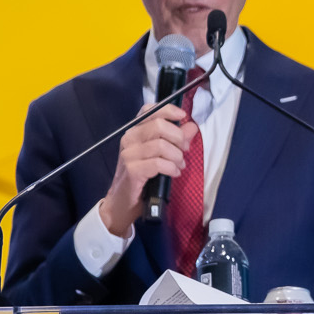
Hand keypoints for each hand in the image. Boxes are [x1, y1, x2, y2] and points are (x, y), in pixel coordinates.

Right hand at [99, 102, 196, 235]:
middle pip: (159, 125)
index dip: (168, 110)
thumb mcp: (160, 155)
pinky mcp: (132, 170)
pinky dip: (171, 168)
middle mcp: (129, 138)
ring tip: (179, 165)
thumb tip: (192, 126)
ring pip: (161, 145)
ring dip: (177, 156)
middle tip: (185, 150)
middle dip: (179, 137)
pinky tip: (174, 173)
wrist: (122, 202)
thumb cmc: (142, 176)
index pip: (149, 110)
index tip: (183, 117)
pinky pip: (158, 163)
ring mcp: (128, 154)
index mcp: (135, 131)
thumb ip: (175, 139)